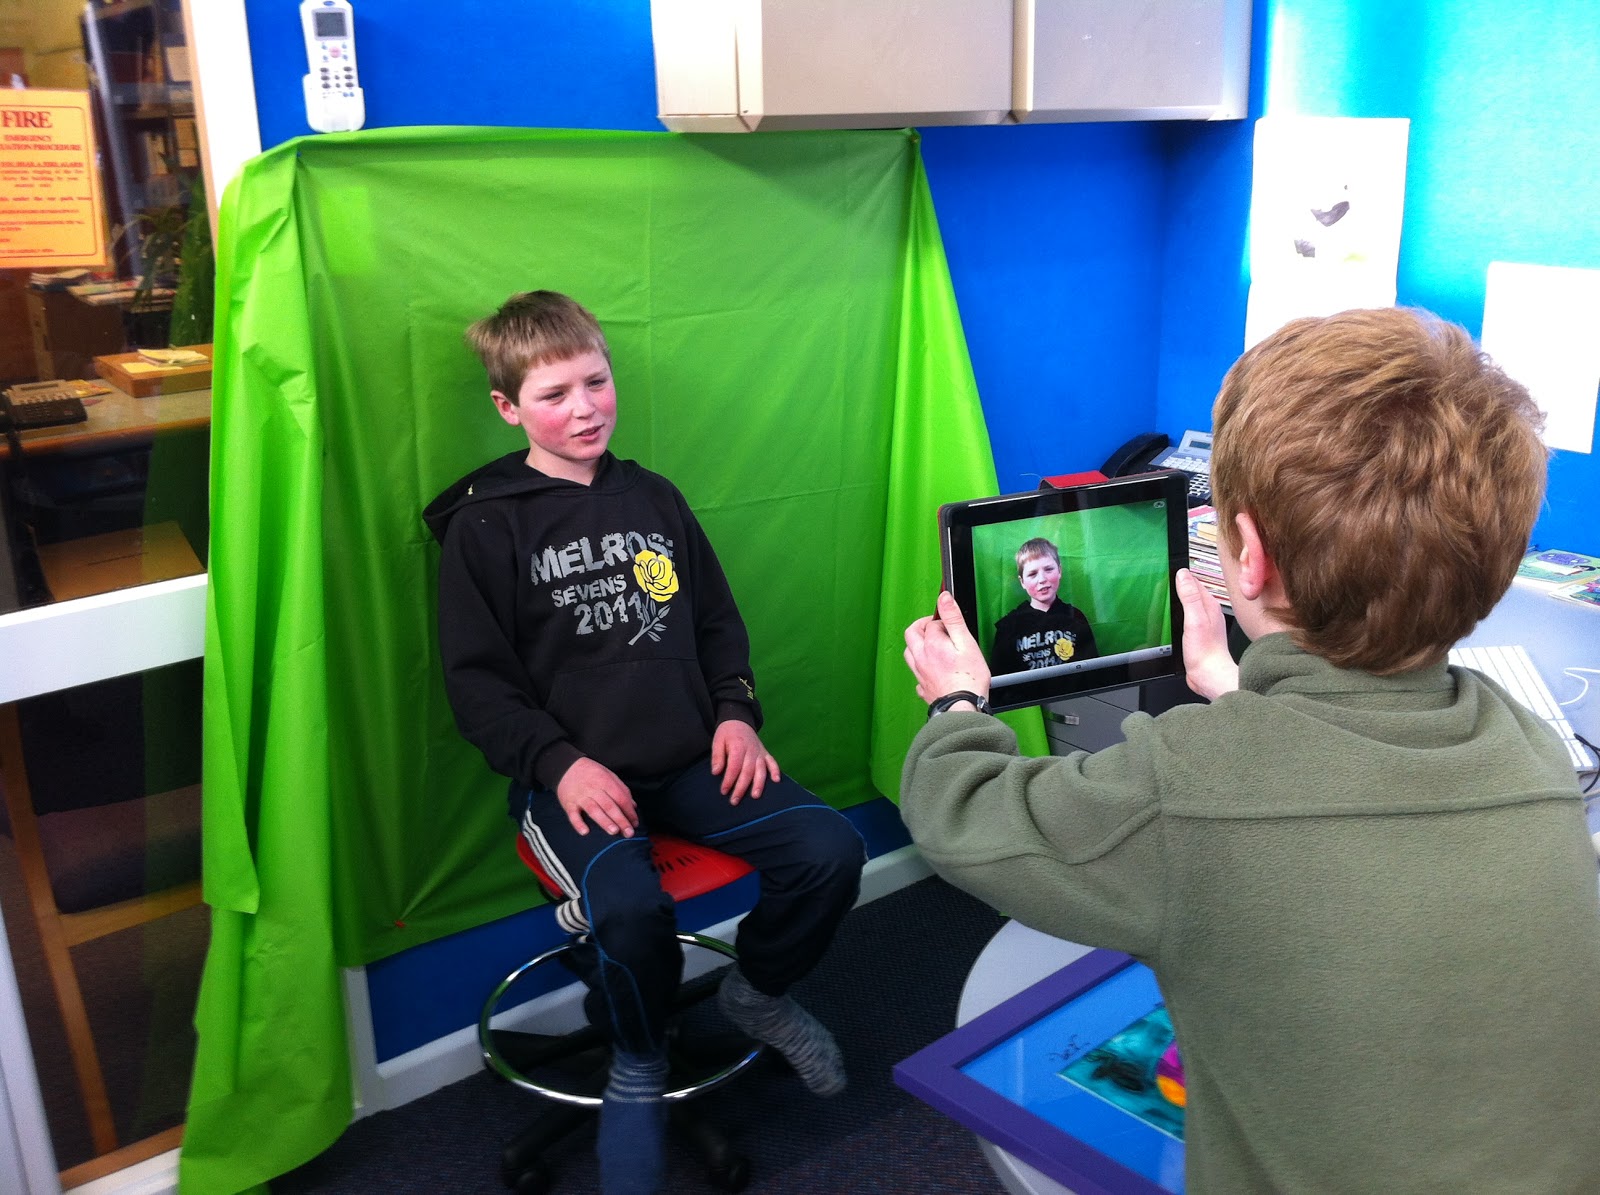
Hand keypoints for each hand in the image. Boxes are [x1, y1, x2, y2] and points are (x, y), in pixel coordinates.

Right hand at [554, 757, 638, 836]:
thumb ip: (622, 790)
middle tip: (629, 833)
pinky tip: (585, 832)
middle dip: (620, 820)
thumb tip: (633, 806)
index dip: (629, 811)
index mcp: (606, 781)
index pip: (620, 798)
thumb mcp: (609, 775)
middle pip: (609, 806)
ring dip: (604, 821)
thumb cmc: (591, 773)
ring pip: (594, 810)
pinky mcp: (569, 803)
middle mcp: (594, 789)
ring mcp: (581, 797)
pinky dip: (578, 823)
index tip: (635, 823)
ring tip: (613, 831)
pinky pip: (573, 814)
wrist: (566, 766)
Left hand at [711, 720, 779, 803]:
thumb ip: (717, 757)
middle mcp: (751, 750)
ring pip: (761, 769)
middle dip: (741, 787)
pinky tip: (777, 781)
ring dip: (759, 783)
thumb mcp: (717, 741)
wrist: (739, 720)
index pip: (734, 766)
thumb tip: (716, 772)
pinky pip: (772, 762)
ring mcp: (759, 752)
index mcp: (737, 747)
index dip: (729, 780)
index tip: (724, 791)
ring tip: (755, 796)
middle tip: (734, 801)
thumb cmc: (726, 734)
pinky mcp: (765, 753)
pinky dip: (776, 771)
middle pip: (747, 771)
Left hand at [903, 591, 990, 703]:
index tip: (952, 625)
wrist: (962, 707)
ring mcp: (920, 674)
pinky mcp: (924, 689)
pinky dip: (922, 668)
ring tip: (932, 646)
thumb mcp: (966, 642)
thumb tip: (944, 598)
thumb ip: (953, 618)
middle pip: (911, 634)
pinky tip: (931, 670)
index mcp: (931, 644)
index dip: (942, 621)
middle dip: (922, 626)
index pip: (931, 624)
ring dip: (917, 645)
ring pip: (910, 654)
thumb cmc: (968, 677)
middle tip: (936, 627)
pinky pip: (917, 675)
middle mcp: (920, 658)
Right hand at [1176, 568, 1239, 699]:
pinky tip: (1170, 619)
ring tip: (1165, 597)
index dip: (1180, 576)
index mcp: (1209, 605)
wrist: (1208, 674)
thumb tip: (1183, 575)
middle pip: (1190, 592)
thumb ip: (1190, 596)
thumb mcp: (1194, 619)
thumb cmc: (1205, 651)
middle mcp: (1208, 612)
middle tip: (1162, 583)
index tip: (1166, 572)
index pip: (1194, 581)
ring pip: (1187, 605)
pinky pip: (1185, 618)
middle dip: (1177, 587)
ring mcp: (1202, 623)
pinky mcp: (1197, 634)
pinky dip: (1177, 615)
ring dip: (1177, 601)